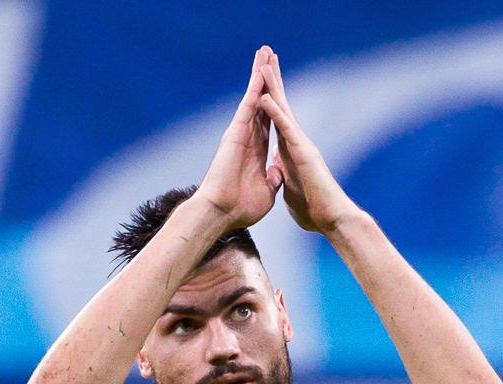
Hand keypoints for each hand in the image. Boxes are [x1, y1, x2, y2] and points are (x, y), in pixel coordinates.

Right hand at [195, 47, 282, 229]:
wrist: (222, 212)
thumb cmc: (240, 207)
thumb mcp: (266, 191)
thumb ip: (271, 178)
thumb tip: (277, 172)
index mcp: (256, 151)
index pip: (268, 121)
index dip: (274, 103)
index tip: (279, 88)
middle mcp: (247, 137)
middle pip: (260, 102)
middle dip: (266, 80)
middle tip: (270, 56)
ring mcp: (241, 133)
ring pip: (253, 97)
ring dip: (259, 75)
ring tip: (265, 52)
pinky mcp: (236, 132)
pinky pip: (248, 105)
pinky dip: (254, 87)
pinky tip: (260, 70)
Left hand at [258, 50, 359, 233]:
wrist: (332, 220)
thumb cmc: (315, 210)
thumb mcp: (291, 190)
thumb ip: (284, 176)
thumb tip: (279, 171)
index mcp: (291, 152)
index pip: (276, 121)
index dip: (268, 100)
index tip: (260, 81)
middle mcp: (297, 143)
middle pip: (280, 107)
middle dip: (272, 82)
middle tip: (264, 57)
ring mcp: (301, 146)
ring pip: (283, 110)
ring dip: (272, 87)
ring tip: (262, 65)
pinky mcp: (303, 153)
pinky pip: (285, 128)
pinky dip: (274, 112)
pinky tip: (263, 96)